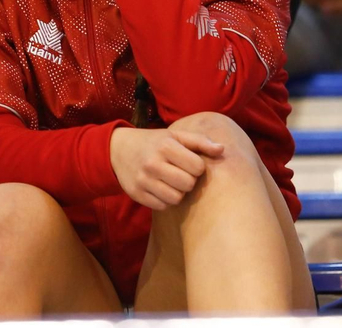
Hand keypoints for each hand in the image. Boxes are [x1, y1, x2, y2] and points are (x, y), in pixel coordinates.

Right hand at [109, 126, 223, 209]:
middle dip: (188, 181)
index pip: (198, 168)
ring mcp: (143, 180)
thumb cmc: (154, 142)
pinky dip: (165, 200)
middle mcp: (153, 163)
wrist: (118, 149)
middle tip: (180, 173)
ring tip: (171, 182)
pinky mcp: (137, 194)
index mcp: (165, 146)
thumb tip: (222, 150)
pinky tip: (160, 189)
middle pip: (188, 185)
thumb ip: (200, 141)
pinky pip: (163, 206)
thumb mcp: (175, 136)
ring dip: (177, 192)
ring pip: (176, 198)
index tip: (188, 162)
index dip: (196, 167)